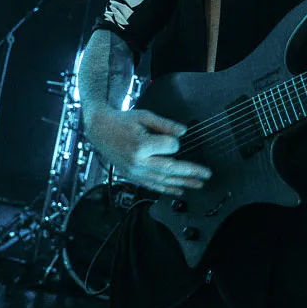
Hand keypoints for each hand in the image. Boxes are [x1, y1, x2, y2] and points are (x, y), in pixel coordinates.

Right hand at [86, 108, 211, 195]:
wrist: (99, 130)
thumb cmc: (122, 121)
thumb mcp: (144, 116)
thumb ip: (165, 125)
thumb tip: (183, 132)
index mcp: (140, 145)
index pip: (169, 148)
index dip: (176, 143)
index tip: (176, 139)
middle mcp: (137, 162)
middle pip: (169, 169)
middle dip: (190, 172)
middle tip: (206, 175)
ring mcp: (134, 172)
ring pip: (162, 181)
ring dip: (182, 183)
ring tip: (198, 184)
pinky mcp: (131, 177)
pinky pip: (152, 186)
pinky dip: (166, 189)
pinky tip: (179, 191)